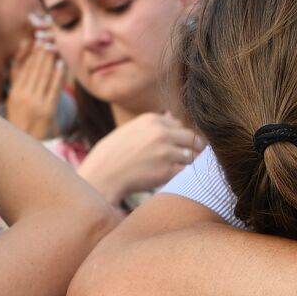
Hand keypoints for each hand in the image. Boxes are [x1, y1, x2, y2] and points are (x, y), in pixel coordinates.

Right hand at [7, 38, 64, 139]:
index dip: (29, 52)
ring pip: (42, 76)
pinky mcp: (47, 111)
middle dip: (40, 52)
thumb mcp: (17, 99)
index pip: (21, 68)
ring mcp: (34, 104)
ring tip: (54, 45)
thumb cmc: (25, 120)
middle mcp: (22, 96)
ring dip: (49, 59)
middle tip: (48, 36)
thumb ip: (20, 77)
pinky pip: (53, 89)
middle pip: (32, 69)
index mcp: (14, 93)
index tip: (36, 38)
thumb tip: (24, 54)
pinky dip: (58, 75)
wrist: (28, 145)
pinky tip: (61, 64)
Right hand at [78, 111, 204, 204]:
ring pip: (193, 156)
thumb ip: (153, 125)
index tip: (177, 148)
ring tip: (180, 170)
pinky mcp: (166, 172)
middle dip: (194, 149)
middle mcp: (160, 133)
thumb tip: (172, 117)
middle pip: (192, 138)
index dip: (180, 138)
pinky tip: (177, 179)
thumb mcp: (130, 130)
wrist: (102, 176)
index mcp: (152, 120)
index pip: (180, 126)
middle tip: (191, 159)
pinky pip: (187, 172)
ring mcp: (165, 152)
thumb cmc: (113, 155)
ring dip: (190, 164)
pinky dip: (185, 176)